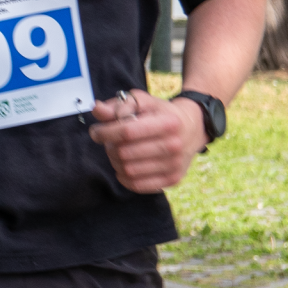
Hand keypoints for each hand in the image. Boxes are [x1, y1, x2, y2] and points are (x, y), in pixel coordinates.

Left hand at [89, 88, 205, 193]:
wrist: (192, 128)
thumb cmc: (160, 113)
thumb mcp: (143, 102)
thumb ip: (119, 105)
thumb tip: (97, 109)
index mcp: (168, 122)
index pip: (127, 131)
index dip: (105, 132)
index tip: (96, 132)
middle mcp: (175, 145)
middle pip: (125, 152)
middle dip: (109, 147)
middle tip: (109, 142)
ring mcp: (175, 164)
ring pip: (128, 170)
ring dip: (114, 161)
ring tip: (117, 151)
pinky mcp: (173, 179)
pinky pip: (138, 185)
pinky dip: (124, 177)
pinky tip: (123, 166)